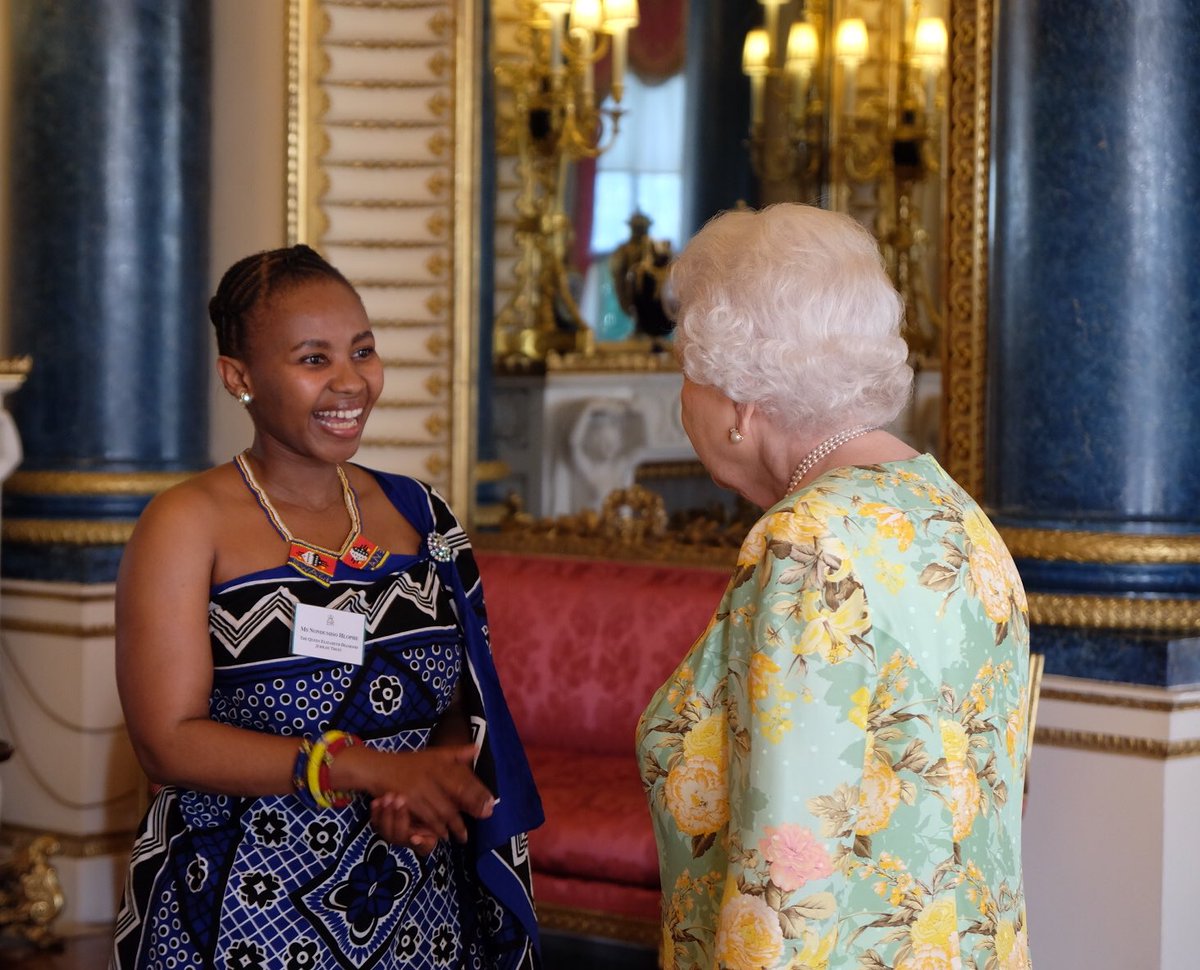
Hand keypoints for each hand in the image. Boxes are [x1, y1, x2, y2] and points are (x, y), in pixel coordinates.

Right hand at [360, 744, 495, 845]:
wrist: (377, 768)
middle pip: (455, 797)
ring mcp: (419, 788)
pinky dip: (436, 827)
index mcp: (439, 763)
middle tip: (482, 821)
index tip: (490, 805)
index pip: (463, 780)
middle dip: (470, 811)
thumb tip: (477, 748)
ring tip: (462, 835)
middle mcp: (431, 775)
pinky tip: (443, 834)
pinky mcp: (407, 800)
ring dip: (454, 825)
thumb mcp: (432, 754)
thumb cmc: (407, 763)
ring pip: (442, 811)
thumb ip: (455, 754)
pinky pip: (425, 817)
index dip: (478, 794)